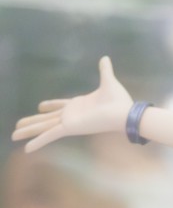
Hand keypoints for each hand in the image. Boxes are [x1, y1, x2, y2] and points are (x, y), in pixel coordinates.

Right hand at [12, 56, 132, 152]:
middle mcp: (72, 115)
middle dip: (32, 122)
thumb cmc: (119, 101)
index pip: (60, 106)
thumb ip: (104, 71)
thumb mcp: (108, 81)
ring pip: (43, 127)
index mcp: (80, 105)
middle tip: (19, 125)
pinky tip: (26, 148)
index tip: (40, 107)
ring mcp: (69, 123)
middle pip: (46, 119)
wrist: (124, 113)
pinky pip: (49, 135)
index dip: (50, 105)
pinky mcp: (69, 128)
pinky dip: (38, 142)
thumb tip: (105, 58)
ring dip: (29, 131)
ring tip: (14, 135)